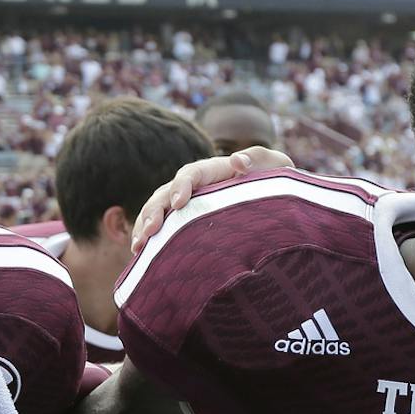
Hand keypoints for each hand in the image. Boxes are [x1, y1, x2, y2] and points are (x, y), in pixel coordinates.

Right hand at [130, 146, 295, 254]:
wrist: (273, 201)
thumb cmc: (276, 181)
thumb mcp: (276, 165)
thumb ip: (259, 158)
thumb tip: (238, 160)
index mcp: (211, 170)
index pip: (189, 174)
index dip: (181, 187)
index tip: (179, 204)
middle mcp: (192, 186)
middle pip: (164, 194)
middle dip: (154, 212)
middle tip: (149, 232)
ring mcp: (184, 204)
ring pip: (156, 211)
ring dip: (144, 227)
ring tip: (138, 247)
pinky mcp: (182, 222)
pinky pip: (158, 227)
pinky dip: (147, 238)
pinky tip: (139, 255)